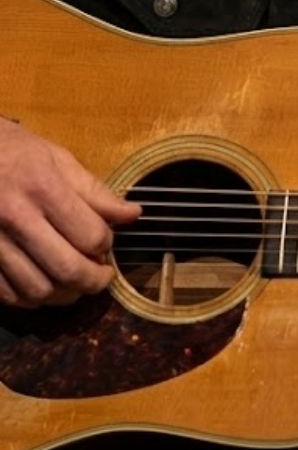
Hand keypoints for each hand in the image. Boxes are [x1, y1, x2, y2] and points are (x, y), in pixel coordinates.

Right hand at [0, 118, 139, 307]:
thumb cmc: (12, 151)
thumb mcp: (56, 158)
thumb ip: (94, 191)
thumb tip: (133, 214)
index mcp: (43, 188)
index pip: (90, 235)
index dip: (107, 244)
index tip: (107, 243)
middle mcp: (16, 218)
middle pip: (67, 270)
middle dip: (94, 281)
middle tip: (103, 277)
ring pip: (36, 290)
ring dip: (63, 294)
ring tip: (74, 283)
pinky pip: (7, 295)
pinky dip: (30, 298)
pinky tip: (42, 284)